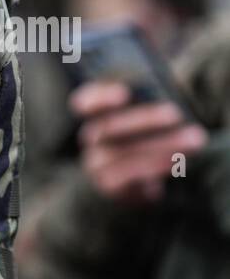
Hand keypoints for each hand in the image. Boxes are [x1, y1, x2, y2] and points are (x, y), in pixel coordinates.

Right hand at [71, 81, 206, 203]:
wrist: (139, 180)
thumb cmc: (147, 138)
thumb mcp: (147, 120)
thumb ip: (150, 107)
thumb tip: (168, 104)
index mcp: (98, 114)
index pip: (85, 102)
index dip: (100, 98)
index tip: (125, 94)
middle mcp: (93, 138)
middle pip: (107, 127)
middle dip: (144, 119)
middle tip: (175, 114)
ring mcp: (97, 163)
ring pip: (120, 153)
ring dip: (160, 145)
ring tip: (192, 140)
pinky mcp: (110, 185)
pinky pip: (128, 176)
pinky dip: (154, 167)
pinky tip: (176, 161)